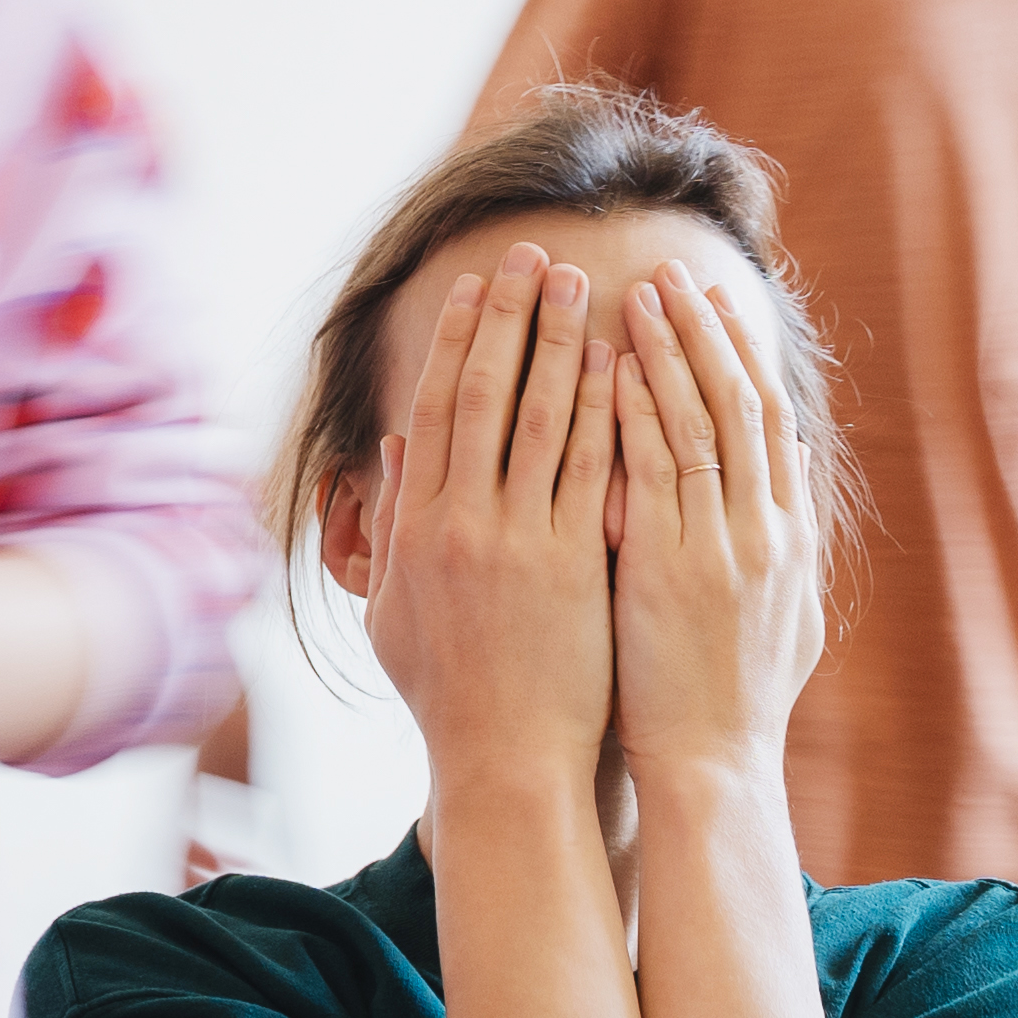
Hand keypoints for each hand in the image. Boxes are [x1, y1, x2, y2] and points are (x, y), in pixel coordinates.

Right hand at [363, 239, 617, 794]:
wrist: (507, 762)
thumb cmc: (451, 694)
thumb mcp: (395, 608)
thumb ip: (393, 525)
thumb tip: (396, 446)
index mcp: (419, 527)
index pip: (439, 407)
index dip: (459, 339)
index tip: (479, 285)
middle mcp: (465, 524)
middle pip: (488, 395)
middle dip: (511, 317)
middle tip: (534, 255)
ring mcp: (523, 543)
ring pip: (545, 419)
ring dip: (564, 344)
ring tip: (586, 286)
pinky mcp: (578, 566)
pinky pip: (596, 470)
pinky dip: (607, 410)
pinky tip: (624, 365)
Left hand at [605, 262, 819, 792]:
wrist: (716, 769)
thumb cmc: (735, 703)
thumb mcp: (787, 616)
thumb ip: (790, 541)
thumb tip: (802, 467)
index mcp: (791, 539)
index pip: (770, 422)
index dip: (744, 357)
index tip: (716, 306)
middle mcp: (765, 532)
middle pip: (738, 405)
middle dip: (705, 335)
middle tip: (672, 275)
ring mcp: (720, 547)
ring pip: (696, 423)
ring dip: (665, 353)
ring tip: (633, 296)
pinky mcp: (670, 569)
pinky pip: (650, 470)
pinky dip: (633, 412)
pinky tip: (608, 366)